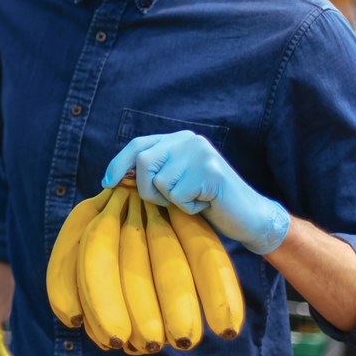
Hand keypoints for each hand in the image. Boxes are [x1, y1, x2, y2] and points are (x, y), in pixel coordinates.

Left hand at [103, 131, 289, 254]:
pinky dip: (188, 209)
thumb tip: (114, 177)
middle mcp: (189, 140)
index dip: (118, 164)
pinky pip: (178, 196)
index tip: (106, 183)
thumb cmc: (207, 203)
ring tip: (194, 200)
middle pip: (143, 161)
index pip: (138, 145)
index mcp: (179, 139)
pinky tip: (205, 205)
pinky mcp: (211, 171)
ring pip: (160, 182)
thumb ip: (153, 174)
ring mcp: (201, 153)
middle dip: (147, 190)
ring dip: (172, 202)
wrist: (248, 216)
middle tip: (169, 202)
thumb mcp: (176, 183)